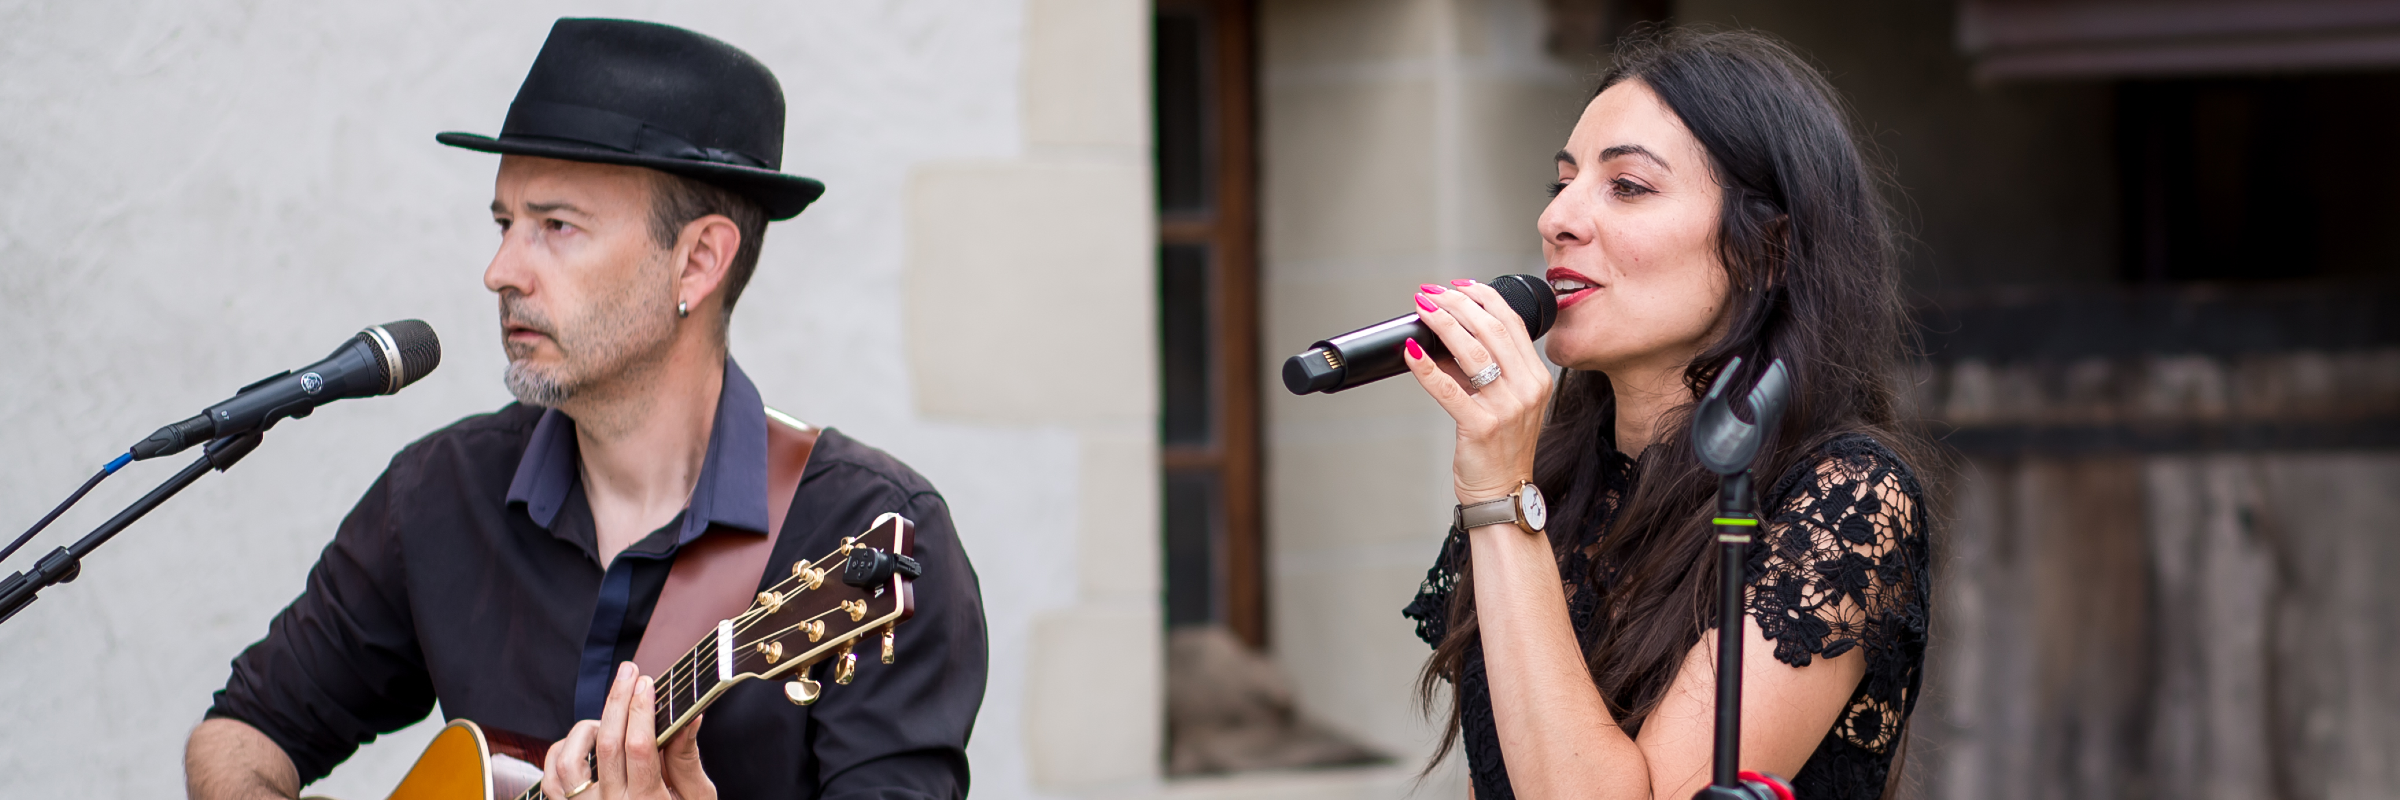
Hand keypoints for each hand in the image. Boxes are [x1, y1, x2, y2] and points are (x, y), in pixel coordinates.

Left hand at [542, 662, 714, 799]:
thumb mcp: (696, 799)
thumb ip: (688, 760)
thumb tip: (690, 716)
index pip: (638, 747)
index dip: (641, 710)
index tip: (647, 683)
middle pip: (606, 744)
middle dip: (618, 700)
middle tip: (629, 673)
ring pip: (569, 759)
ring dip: (587, 729)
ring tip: (607, 719)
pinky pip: (551, 777)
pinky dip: (560, 750)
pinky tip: (582, 741)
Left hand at [1401, 280, 1552, 505]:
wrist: (1504, 493)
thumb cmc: (1501, 447)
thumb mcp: (1505, 402)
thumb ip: (1483, 370)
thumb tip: (1445, 338)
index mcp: (1537, 378)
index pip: (1512, 323)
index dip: (1484, 297)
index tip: (1460, 285)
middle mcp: (1527, 389)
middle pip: (1492, 329)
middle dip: (1458, 303)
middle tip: (1432, 292)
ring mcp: (1507, 408)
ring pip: (1474, 352)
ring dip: (1443, 323)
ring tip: (1423, 308)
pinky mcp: (1481, 427)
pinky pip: (1450, 389)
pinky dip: (1427, 368)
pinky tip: (1411, 352)